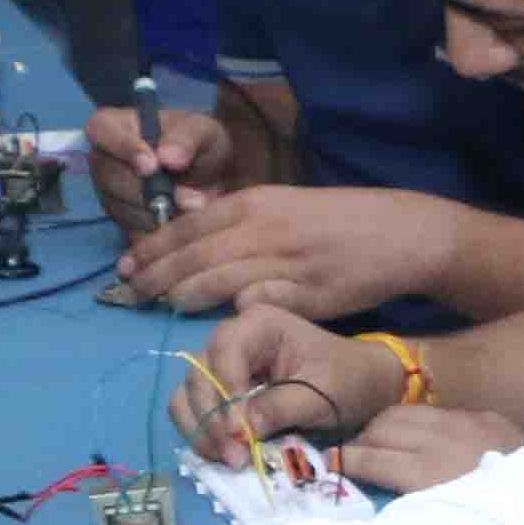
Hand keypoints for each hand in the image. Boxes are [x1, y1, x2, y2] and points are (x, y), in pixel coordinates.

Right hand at [80, 103, 229, 241]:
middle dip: (148, 191)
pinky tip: (183, 222)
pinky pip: (134, 231)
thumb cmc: (199, 144)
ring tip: (193, 208)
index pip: (101, 131)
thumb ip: (186, 138)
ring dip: (159, 214)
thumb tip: (167, 158)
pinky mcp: (123, 220)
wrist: (213, 177)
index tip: (152, 166)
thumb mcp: (202, 131)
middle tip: (189, 199)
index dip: (124, 149)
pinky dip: (161, 231)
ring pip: (122, 208)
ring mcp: (109, 193)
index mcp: (113, 126)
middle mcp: (103, 160)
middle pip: (110, 177)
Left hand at [113, 186, 455, 321]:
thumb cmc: (337, 220)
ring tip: (163, 308)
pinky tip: (218, 321)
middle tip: (129, 294)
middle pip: (196, 255)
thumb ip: (235, 212)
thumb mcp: (283, 203)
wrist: (399, 234)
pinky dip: (238, 309)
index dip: (152, 247)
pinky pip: (263, 302)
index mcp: (255, 203)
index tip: (125, 266)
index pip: (188, 226)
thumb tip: (185, 209)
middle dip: (157, 276)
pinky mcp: (311, 293)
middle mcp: (265, 229)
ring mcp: (287, 261)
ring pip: (221, 279)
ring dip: (187, 295)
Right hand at [179, 303, 376, 460]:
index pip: (224, 354)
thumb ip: (280, 408)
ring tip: (229, 459)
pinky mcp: (223, 388)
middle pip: (198, 375)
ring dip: (202, 429)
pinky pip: (197, 408)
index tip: (240, 433)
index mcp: (259, 324)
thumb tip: (241, 430)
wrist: (363, 385)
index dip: (225, 395)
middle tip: (235, 456)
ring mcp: (224, 363)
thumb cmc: (349, 381)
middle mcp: (233, 338)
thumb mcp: (322, 395)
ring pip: (189, 394)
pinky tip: (224, 453)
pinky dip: (204, 432)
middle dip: (211, 419)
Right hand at [339, 403, 519, 491]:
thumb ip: (408, 504)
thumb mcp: (445, 522)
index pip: (370, 457)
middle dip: (362, 439)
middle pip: (383, 427)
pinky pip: (440, 412)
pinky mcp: (487, 418)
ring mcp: (466, 424)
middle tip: (354, 454)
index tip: (330, 464)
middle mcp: (442, 441)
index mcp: (427, 474)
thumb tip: (376, 496)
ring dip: (386, 426)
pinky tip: (422, 438)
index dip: (345, 460)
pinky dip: (423, 424)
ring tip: (381, 441)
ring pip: (405, 412)